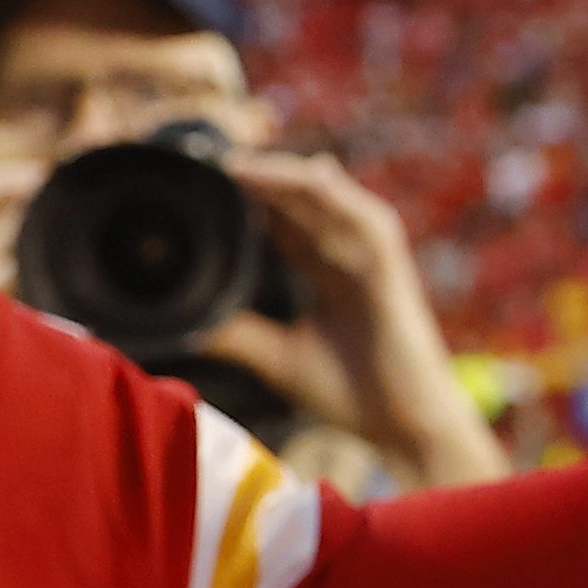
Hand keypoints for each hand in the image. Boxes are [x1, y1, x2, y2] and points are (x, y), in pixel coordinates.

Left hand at [215, 149, 511, 488]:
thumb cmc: (352, 395)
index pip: (283, 222)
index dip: (247, 200)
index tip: (200, 186)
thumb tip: (184, 324)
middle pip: (301, 201)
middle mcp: (347, 256)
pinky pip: (356, 214)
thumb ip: (238, 334)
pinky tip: (292, 178)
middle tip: (208, 162)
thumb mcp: (279, 357)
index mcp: (326, 273)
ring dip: (284, 176)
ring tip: (237, 165)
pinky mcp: (389, 263)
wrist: (403, 425)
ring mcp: (370, 255)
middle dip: (259, 178)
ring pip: (326, 196)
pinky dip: (325, 193)